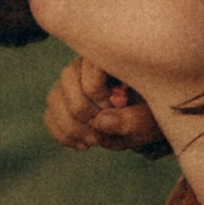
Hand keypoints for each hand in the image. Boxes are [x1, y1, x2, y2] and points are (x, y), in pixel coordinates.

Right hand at [44, 56, 165, 152]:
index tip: (115, 109)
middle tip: (101, 131)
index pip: (89, 64)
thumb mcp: (152, 119)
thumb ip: (133, 120)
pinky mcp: (63, 102)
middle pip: (66, 78)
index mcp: (111, 59)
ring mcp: (72, 84)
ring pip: (54, 98)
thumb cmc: (154, 114)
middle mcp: (87, 65)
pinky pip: (49, 115)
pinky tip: (83, 145)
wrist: (146, 121)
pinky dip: (62, 134)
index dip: (97, 92)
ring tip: (93, 142)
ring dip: (70, 126)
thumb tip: (100, 122)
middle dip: (81, 111)